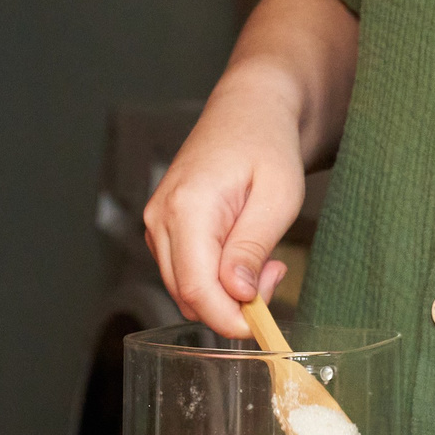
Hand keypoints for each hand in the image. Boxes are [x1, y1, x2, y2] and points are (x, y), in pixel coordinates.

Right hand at [143, 78, 307, 336]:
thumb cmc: (267, 145)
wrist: (249, 111)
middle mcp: (161, 218)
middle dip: (233, 304)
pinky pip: (185, 272)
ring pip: (184, 288)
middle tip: (275, 273)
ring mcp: (157, 223)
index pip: (196, 288)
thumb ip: (252, 248)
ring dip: (225, 291)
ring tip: (264, 259)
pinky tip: (242, 254)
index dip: (228, 318)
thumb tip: (235, 294)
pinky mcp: (164, 229)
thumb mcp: (277, 197)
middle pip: (186, 294)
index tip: (263, 323)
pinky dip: (215, 278)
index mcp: (187, 207)